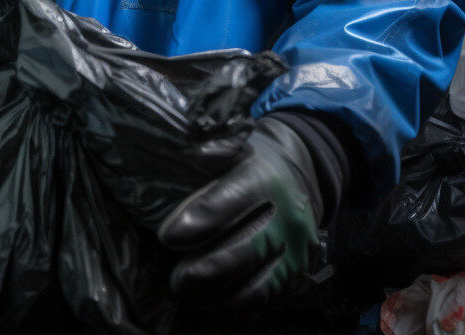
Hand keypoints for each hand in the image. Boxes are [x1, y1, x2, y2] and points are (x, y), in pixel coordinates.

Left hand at [158, 115, 321, 308]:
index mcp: (266, 179)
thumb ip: (204, 162)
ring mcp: (297, 251)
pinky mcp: (298, 276)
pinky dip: (234, 311)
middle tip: (177, 280)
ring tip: (187, 294)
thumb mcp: (230, 152)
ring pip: (260, 285)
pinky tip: (205, 310)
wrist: (298, 179)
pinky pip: (266, 302)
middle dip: (208, 269)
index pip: (233, 199)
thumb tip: (166, 169)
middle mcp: (288, 217)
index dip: (201, 221)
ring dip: (219, 296)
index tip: (168, 237)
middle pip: (248, 250)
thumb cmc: (247, 165)